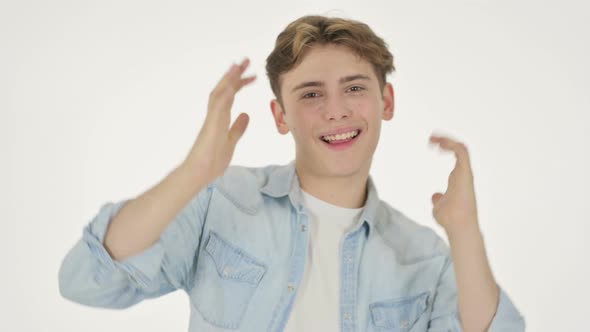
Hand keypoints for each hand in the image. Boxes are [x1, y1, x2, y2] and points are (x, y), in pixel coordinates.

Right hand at [184, 58, 255, 182]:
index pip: (230, 96)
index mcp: (219, 119)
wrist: (199, 173)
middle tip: (246, 61)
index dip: (239, 84)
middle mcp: (215, 115)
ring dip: (229, 78)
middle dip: (235, 75)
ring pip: (219, 93)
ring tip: (239, 65)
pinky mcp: (210, 126)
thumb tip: (245, 115)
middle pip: (224, 90)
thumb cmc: (211, 161)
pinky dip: (224, 94)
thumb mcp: (231, 142)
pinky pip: (217, 107)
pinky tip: (232, 84)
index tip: (252, 76)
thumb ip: (237, 128)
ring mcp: (212, 119)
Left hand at [429, 134, 478, 233]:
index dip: (446, 146)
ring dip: (448, 140)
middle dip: (446, 140)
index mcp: (458, 178)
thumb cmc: (450, 219)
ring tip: (433, 137)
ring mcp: (465, 173)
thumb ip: (438, 199)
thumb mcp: (439, 206)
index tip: (432, 143)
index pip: (456, 156)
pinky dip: (452, 145)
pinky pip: (462, 152)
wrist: (458, 225)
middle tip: (431, 137)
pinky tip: (439, 143)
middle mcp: (463, 174)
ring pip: (461, 148)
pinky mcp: (465, 173)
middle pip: (459, 149)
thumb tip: (435, 196)